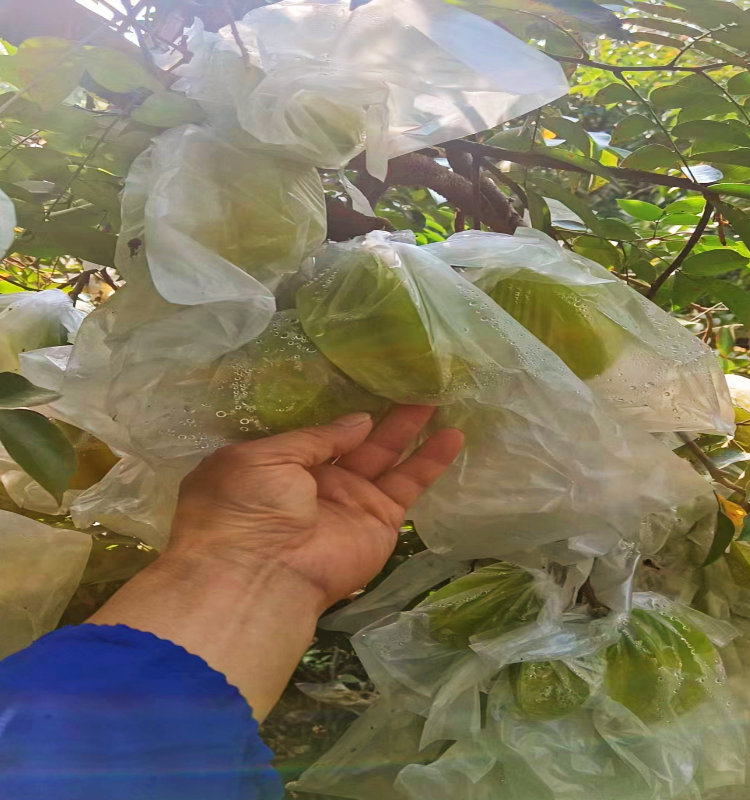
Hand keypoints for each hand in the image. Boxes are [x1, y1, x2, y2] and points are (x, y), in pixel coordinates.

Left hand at [168, 405, 463, 612]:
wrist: (261, 574)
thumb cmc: (247, 506)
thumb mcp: (266, 457)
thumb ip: (314, 438)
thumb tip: (358, 421)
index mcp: (282, 467)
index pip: (319, 435)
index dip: (343, 414)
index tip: (370, 384)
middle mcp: (318, 484)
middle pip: (358, 442)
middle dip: (384, 414)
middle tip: (411, 384)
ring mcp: (351, 503)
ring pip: (387, 458)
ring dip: (411, 430)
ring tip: (437, 398)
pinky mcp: (381, 521)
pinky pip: (409, 485)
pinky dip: (431, 461)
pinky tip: (453, 435)